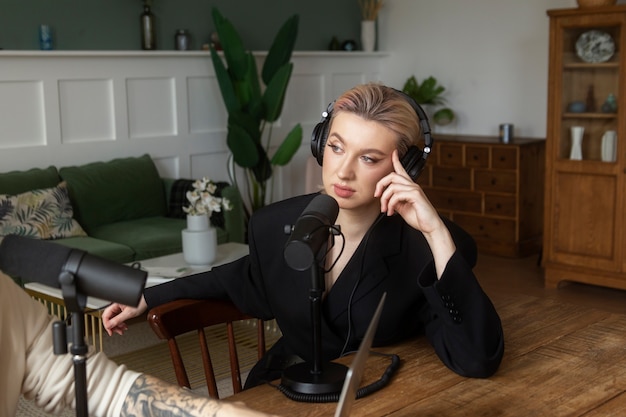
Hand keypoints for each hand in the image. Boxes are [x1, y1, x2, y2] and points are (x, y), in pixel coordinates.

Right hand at [102, 296, 146, 335]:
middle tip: (117, 332)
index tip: (110, 331)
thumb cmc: (140, 303)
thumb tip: (109, 325)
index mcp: (115, 304)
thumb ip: (118, 319)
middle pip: (109, 318)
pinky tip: (124, 326)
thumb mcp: (129, 313)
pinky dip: (120, 323)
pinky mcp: (122, 310)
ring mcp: (119, 308)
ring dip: (117, 326)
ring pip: (113, 319)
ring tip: (122, 330)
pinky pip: (118, 318)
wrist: (147, 300)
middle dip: (113, 326)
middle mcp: (115, 305)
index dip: (107, 325)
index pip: (105, 316)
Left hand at [374, 150, 455, 276]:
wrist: (429, 226)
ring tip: (386, 210)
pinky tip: (392, 212)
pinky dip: (391, 204)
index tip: (393, 152)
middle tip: (377, 196)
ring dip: (385, 200)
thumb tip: (386, 199)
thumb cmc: (418, 217)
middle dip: (381, 185)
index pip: (401, 170)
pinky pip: (397, 195)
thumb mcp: (402, 208)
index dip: (396, 160)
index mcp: (409, 187)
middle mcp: (412, 186)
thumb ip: (394, 201)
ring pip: (392, 187)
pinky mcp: (415, 195)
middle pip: (392, 176)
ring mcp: (414, 189)